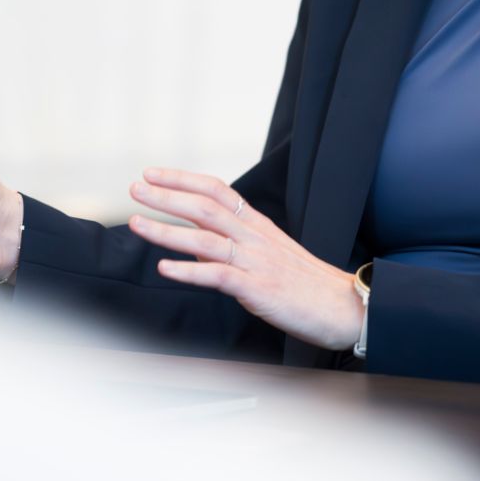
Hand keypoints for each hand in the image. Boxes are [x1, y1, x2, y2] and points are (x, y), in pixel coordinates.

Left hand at [127, 168, 362, 351]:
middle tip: (136, 188)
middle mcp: (254, 237)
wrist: (343, 307)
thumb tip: (193, 242)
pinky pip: (218, 276)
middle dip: (166, 196)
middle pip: (205, 206)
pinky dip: (189, 271)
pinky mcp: (258, 289)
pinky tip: (165, 269)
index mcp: (257, 224)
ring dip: (166, 230)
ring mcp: (256, 261)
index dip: (182, 179)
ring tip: (137, 224)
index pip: (216, 189)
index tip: (153, 174)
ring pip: (205, 238)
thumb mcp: (267, 254)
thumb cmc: (305, 284)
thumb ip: (230, 245)